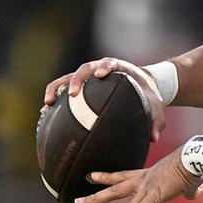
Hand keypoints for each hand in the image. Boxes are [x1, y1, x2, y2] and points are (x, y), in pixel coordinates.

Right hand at [44, 57, 166, 143]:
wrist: (141, 84)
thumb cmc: (148, 94)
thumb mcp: (156, 106)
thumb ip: (158, 120)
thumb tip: (155, 139)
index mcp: (119, 67)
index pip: (110, 63)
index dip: (104, 67)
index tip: (100, 75)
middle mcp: (100, 68)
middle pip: (84, 69)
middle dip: (76, 79)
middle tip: (71, 94)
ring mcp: (87, 76)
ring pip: (68, 77)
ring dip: (57, 88)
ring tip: (48, 104)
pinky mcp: (80, 85)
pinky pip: (63, 89)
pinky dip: (55, 98)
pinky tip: (45, 114)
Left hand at [75, 146, 202, 202]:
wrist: (193, 157)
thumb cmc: (192, 164)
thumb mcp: (186, 179)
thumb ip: (188, 189)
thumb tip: (194, 193)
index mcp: (147, 174)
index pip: (121, 176)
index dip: (106, 177)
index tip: (91, 176)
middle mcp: (142, 181)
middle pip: (114, 190)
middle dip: (95, 197)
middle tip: (77, 202)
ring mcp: (146, 189)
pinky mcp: (154, 195)